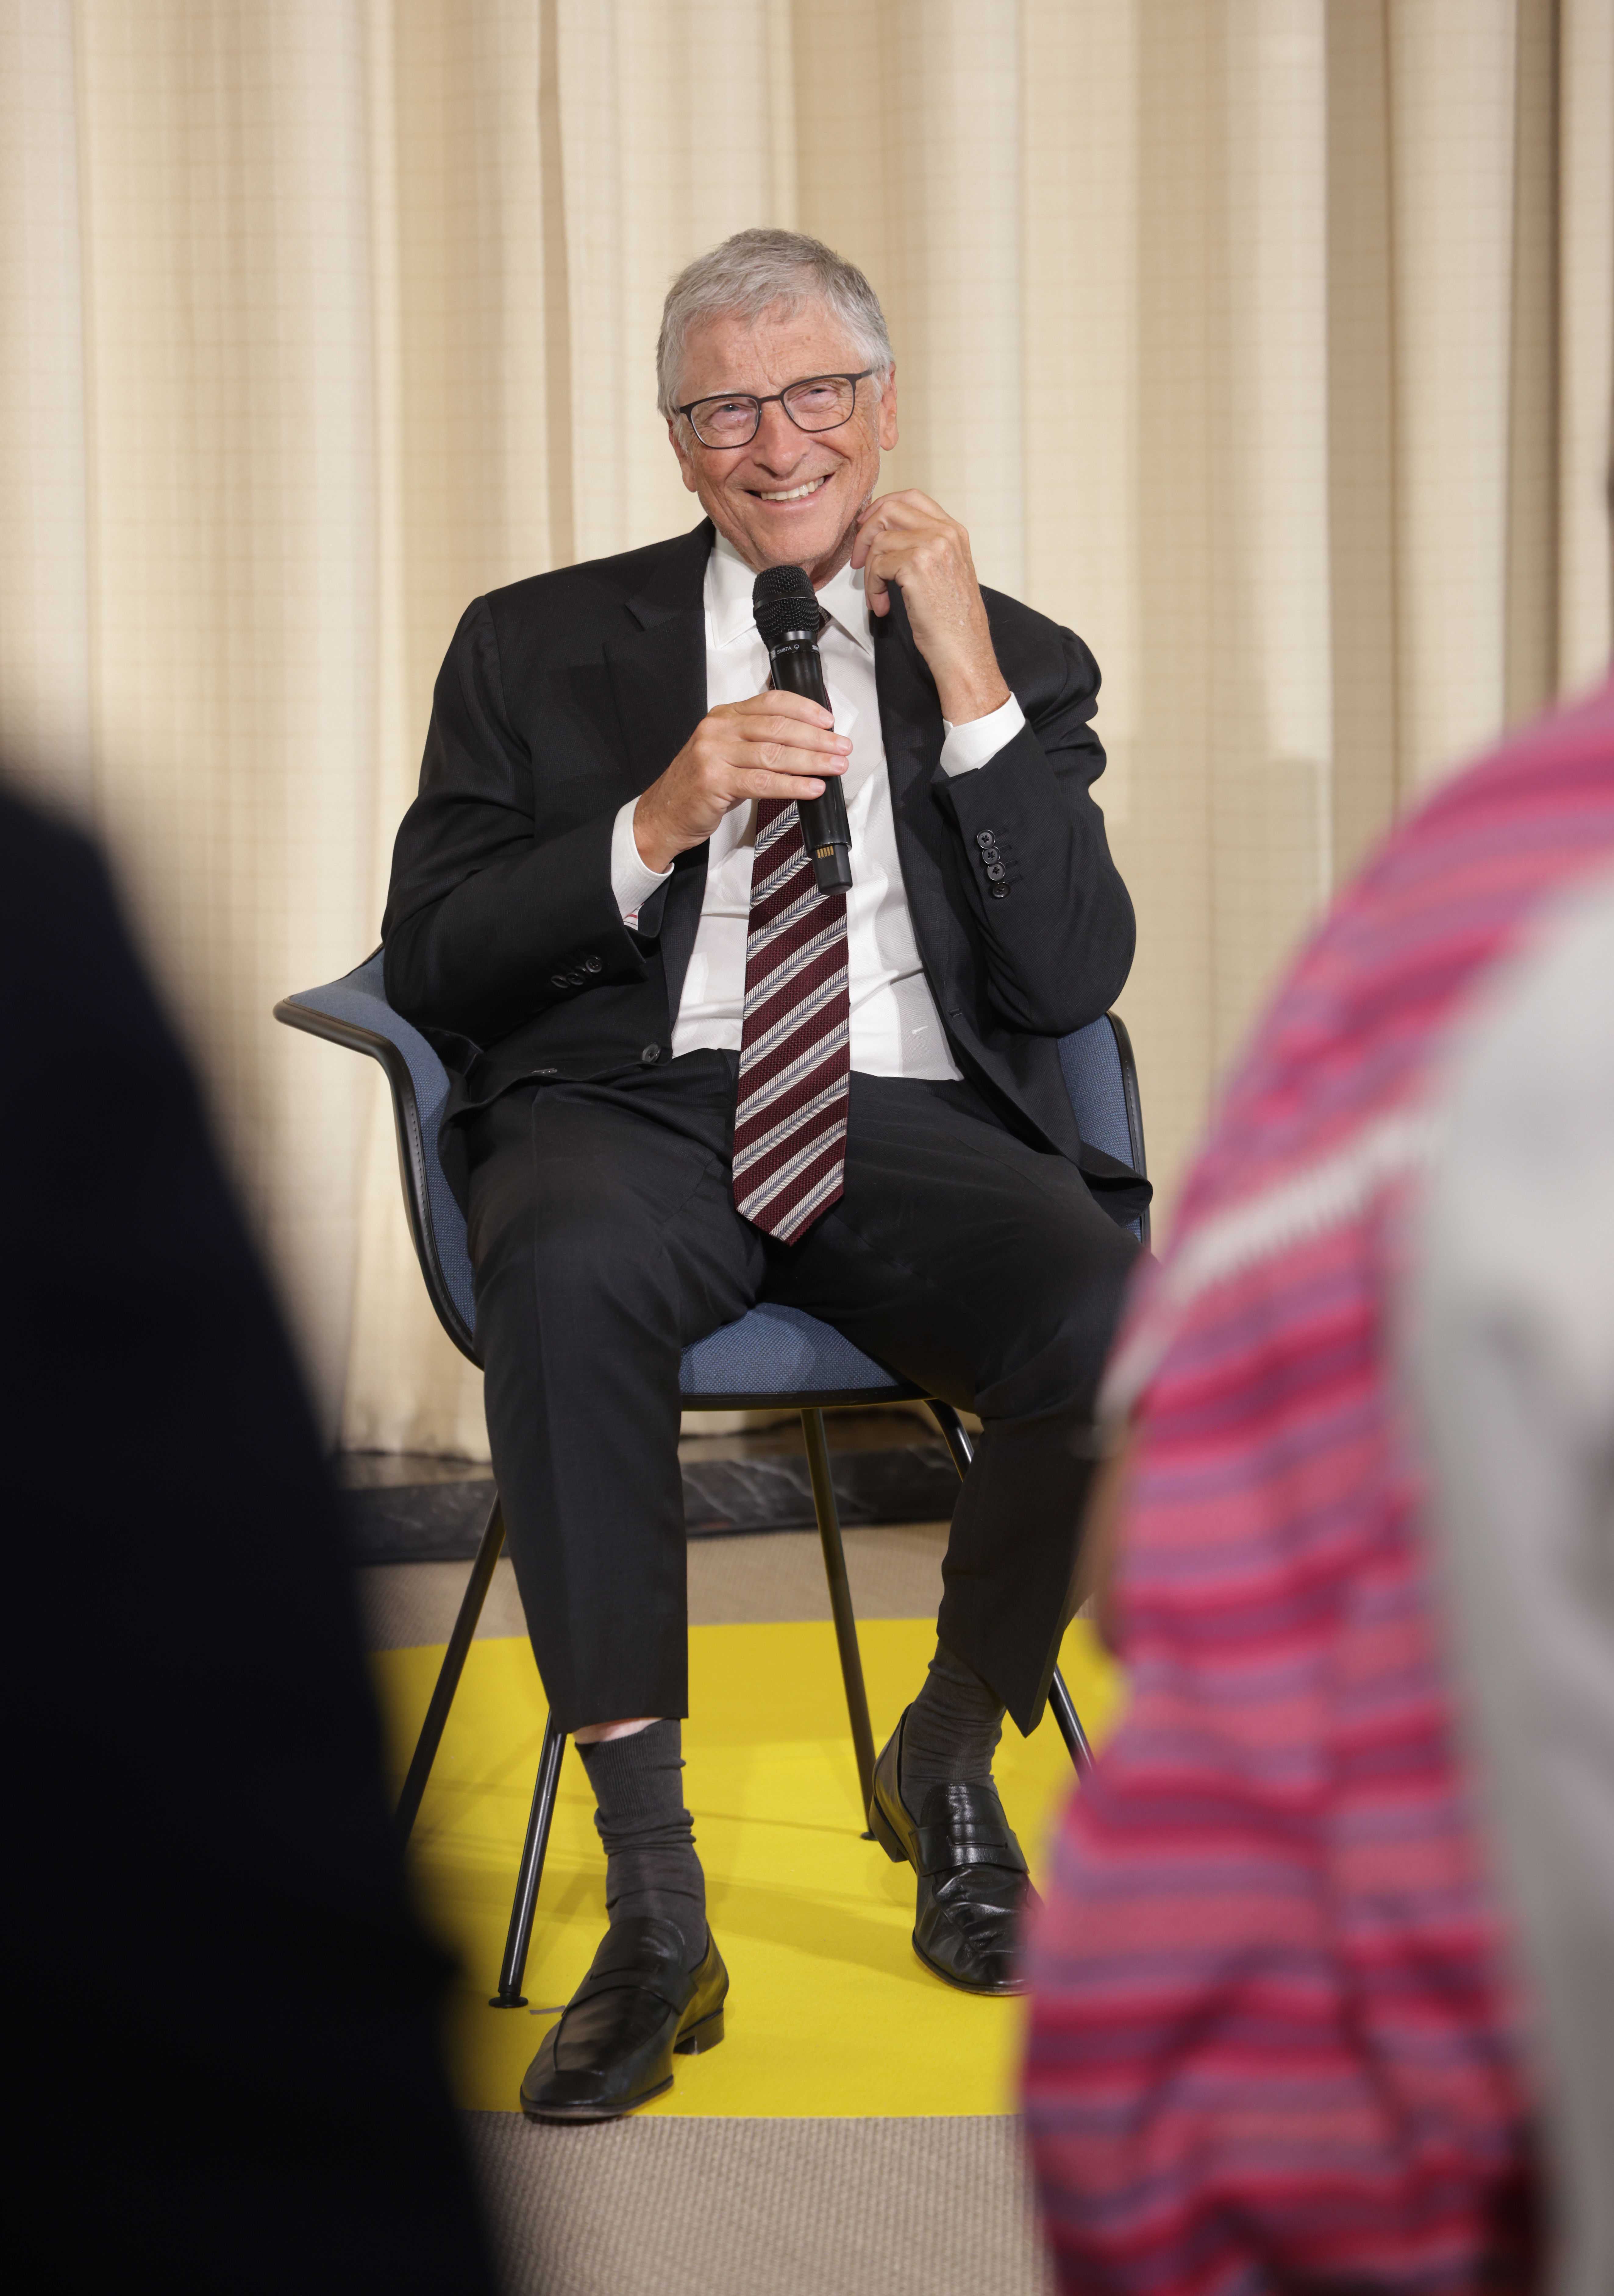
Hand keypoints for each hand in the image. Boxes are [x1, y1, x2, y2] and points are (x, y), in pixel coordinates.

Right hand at [632, 690, 850, 873]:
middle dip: (816, 738)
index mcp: (724, 717)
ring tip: (835, 766)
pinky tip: (811, 788)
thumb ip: (758, 742)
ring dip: (811, 761)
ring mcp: (714, 754)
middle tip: (841, 747)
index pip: (770, 702)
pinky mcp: (714, 782)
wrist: (663, 813)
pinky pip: (762, 782)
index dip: (804, 709)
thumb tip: (805, 742)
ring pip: (773, 753)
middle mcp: (718, 730)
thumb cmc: (699, 785)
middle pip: (777, 727)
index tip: (828, 720)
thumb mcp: (726, 752)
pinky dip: (792, 785)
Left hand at [850, 490, 1010, 724]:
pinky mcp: (917, 566)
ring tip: (876, 596)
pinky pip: (877, 564)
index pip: (911, 498)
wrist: (964, 651)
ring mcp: (932, 547)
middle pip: (890, 509)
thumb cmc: (953, 623)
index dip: (881, 508)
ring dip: (869, 571)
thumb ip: (923, 548)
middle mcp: (945, 534)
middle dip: (865, 533)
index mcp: (953, 532)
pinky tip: (882, 606)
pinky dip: (872, 588)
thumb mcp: (944, 573)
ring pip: (879, 540)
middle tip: (858, 560)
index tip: (866, 527)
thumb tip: (886, 537)